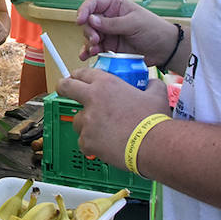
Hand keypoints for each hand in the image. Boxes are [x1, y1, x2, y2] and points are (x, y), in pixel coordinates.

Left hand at [55, 68, 170, 169]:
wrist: (154, 145)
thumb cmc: (155, 120)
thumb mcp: (156, 95)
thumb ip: (151, 85)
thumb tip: (151, 83)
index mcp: (106, 84)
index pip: (83, 73)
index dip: (77, 75)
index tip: (75, 78)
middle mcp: (92, 99)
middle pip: (66, 88)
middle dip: (63, 88)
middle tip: (64, 92)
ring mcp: (87, 121)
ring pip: (77, 121)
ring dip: (86, 125)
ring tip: (104, 131)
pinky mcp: (87, 141)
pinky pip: (83, 142)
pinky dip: (92, 144)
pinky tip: (106, 146)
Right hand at [74, 0, 173, 62]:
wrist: (165, 50)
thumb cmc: (154, 30)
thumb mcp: (134, 23)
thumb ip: (112, 23)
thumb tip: (91, 20)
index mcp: (115, 6)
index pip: (94, 3)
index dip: (84, 10)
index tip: (81, 20)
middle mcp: (108, 18)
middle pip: (89, 22)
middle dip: (89, 31)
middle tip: (96, 39)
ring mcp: (108, 34)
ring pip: (90, 36)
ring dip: (88, 43)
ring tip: (94, 50)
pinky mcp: (109, 47)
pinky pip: (94, 49)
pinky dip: (89, 52)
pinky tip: (87, 56)